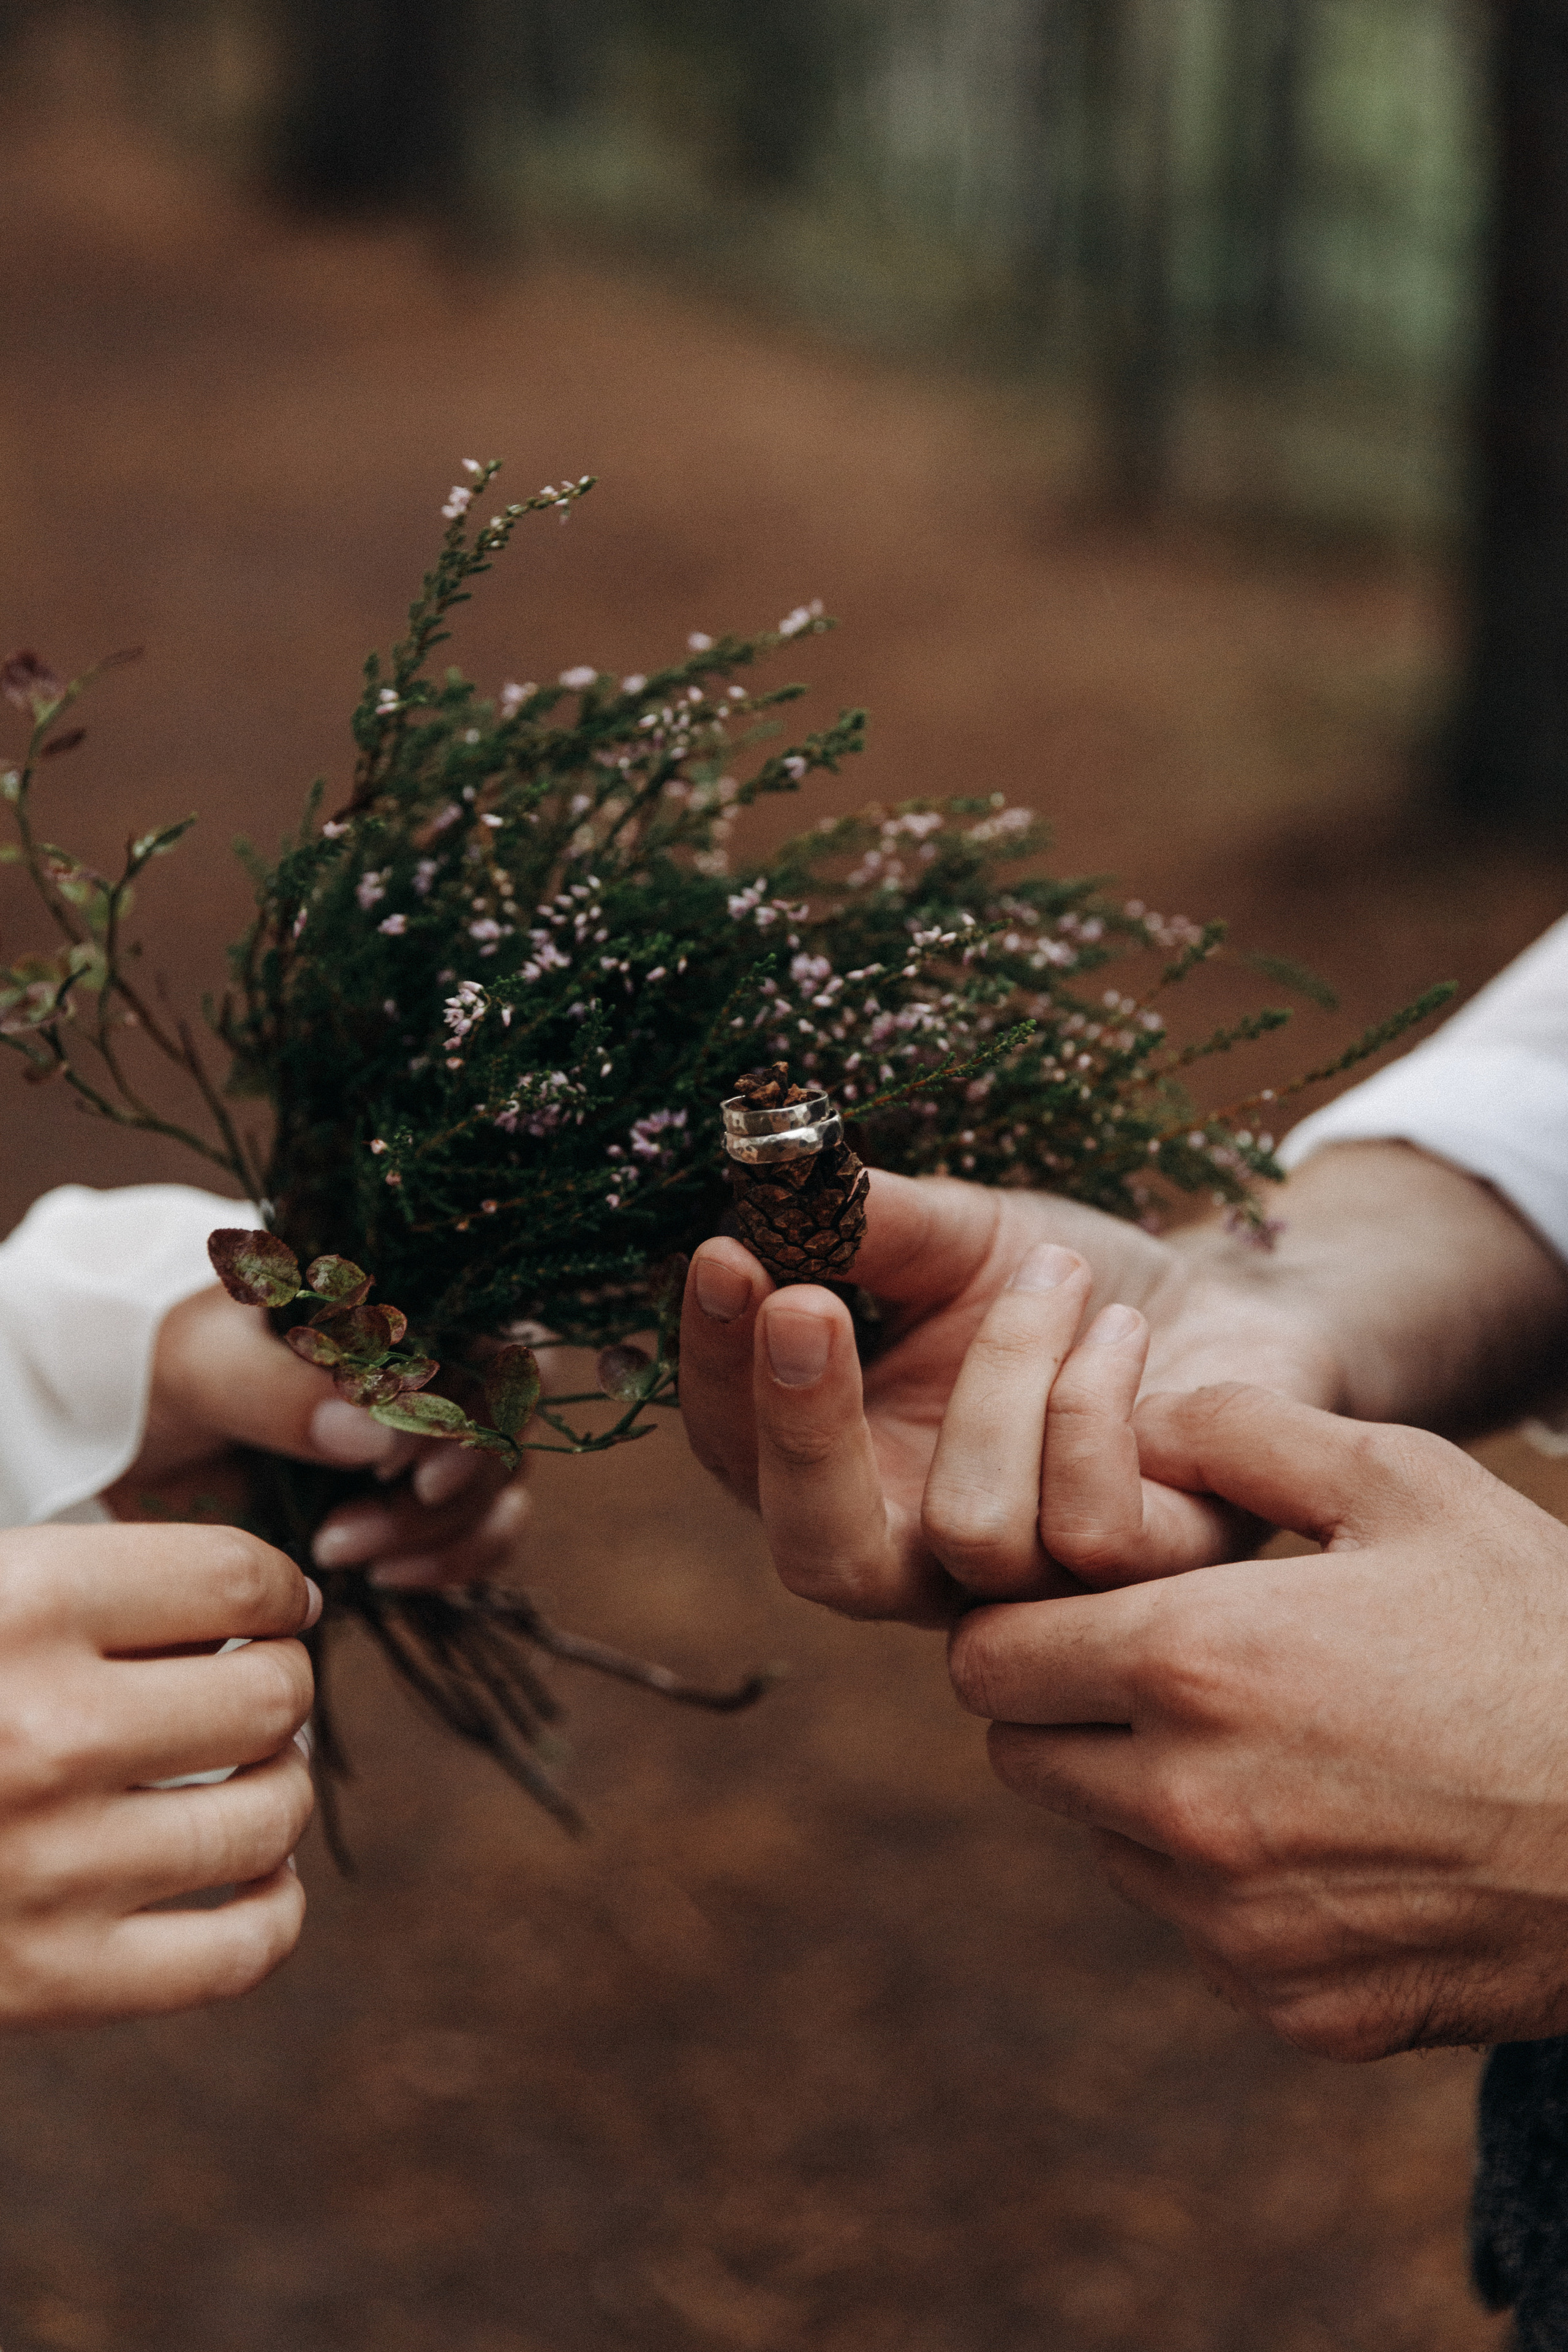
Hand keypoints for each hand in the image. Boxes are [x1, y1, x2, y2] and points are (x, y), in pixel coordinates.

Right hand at [0, 1521, 316, 2026]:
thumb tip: (255, 1593)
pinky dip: (273, 1909)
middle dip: (279, 1682)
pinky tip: (256, 1874)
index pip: (238, 1576)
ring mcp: (50, 1868)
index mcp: (20, 1608)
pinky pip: (237, 1954)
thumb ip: (83, 1578)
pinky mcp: (45, 1984)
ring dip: (280, 1785)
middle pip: (269, 1693)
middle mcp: (47, 1733)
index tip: (275, 1604)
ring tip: (253, 1771)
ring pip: (269, 1816)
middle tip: (254, 1685)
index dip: (277, 1588)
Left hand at [112, 1284, 529, 1588]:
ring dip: (442, 1532)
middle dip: (452, 1485)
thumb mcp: (194, 1366)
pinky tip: (386, 1578)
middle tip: (361, 1522)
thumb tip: (374, 1432)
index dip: (473, 1407)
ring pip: (501, 1481)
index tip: (403, 1469)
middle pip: (508, 1419)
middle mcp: (427, 1357)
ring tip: (338, 1553)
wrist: (108, 1428)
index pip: (493, 1336)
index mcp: (391, 1295)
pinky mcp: (415, 1496)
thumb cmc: (149, 1366)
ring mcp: (426, 1429)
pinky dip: (455, 1561)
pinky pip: (485, 1531)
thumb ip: (277, 1390)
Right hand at [679, 1171, 1335, 1624]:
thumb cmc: (1069, 1278)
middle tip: (807, 1299)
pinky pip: (1092, 1527)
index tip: (725, 1250)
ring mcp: (1036, 1585)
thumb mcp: (954, 1233)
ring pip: (972, 1527)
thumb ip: (861, 1226)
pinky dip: (1097, 1402)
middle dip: (804, 1431)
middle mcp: (924, 1556)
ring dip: (1006, 1367)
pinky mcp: (1150, 1584)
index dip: (714, 1366)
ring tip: (1057, 1272)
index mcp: (848, 1471)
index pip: (737, 1455)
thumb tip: (767, 1185)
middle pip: (822, 1560)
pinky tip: (1123, 1332)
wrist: (1229, 1297)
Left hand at [949, 1378, 1567, 2058]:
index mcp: (1193, 1662)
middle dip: (1063, 1706)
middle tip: (1162, 1669)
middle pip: (1021, 1757)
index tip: (1079, 1608)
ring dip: (1144, 1795)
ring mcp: (1236, 1922)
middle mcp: (1187, 1806)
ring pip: (1104, 1845)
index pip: (986, 1658)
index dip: (1021, 1623)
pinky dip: (1229, 1886)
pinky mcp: (1293, 2002)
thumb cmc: (1539, 1632)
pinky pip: (1197, 1933)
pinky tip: (1331, 1831)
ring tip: (1271, 1743)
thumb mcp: (1405, 1482)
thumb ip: (1239, 1432)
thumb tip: (1133, 1421)